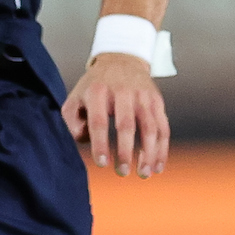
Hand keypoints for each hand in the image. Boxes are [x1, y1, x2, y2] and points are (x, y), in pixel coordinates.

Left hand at [63, 52, 169, 178]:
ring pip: (150, 127)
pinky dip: (162, 148)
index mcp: (98, 92)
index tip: (102, 163)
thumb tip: (84, 140)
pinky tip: (157, 165)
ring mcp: (143, 96)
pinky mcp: (157, 101)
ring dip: (149, 153)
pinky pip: (163, 127)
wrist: (121, 60)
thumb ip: (71, 120)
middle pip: (127, 125)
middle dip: (125, 151)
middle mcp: (123, 92)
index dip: (100, 143)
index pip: (99, 120)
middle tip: (122, 172)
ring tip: (143, 174)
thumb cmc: (94, 87)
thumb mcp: (75, 98)